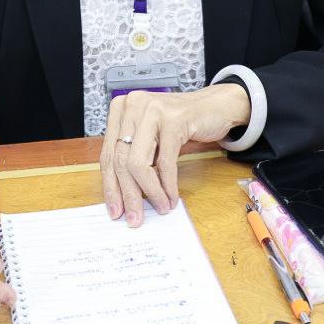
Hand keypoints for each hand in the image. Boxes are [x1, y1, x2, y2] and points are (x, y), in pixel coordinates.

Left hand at [100, 83, 251, 226]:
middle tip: (135, 217)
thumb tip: (123, 196)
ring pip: (139, 163)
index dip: (111, 186)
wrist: (215, 106)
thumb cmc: (180, 123)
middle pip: (121, 161)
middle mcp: (133, 105)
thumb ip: (134, 156)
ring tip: (159, 208)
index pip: (108, 155)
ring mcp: (153, 111)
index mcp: (121, 108)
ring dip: (150, 192)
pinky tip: (171, 197)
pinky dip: (167, 185)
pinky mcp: (174, 119)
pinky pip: (165, 162)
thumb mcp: (150, 136)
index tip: (115, 209)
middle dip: (128, 195)